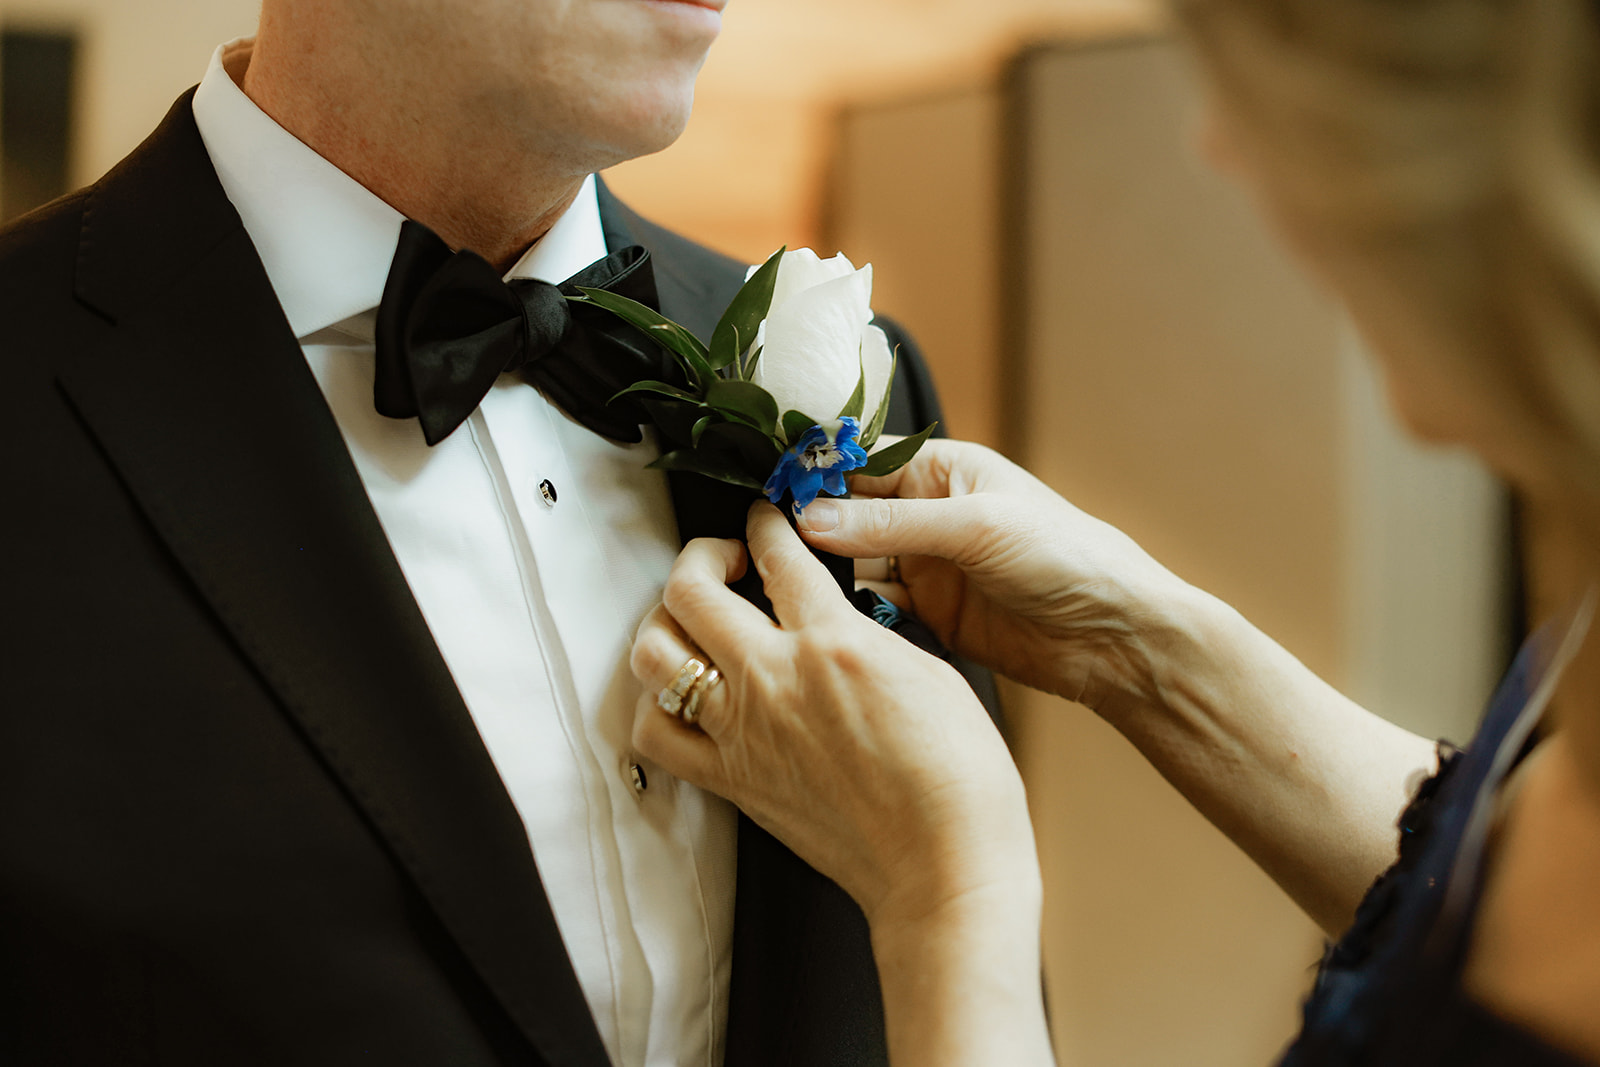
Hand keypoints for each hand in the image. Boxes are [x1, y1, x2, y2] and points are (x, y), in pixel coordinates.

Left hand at [629, 502, 1037, 929]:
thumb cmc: (956, 780)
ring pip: (655, 654)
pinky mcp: (732, 781)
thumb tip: (838, 619)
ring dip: (665, 623)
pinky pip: (657, 736)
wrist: (943, 863)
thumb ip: (868, 635)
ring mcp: (743, 731)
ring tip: (690, 621)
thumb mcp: (929, 672)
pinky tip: (680, 700)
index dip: (766, 523)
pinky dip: (654, 709)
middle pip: (691, 588)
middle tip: (723, 560)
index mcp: (834, 642)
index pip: (777, 553)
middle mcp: (774, 679)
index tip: (765, 521)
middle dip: (701, 554)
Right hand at [798, 438, 1193, 720]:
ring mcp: (924, 566)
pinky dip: (848, 614)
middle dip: (806, 529)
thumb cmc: (1068, 556)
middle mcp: (925, 515)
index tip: (766, 497)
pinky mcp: (928, 616)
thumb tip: (811, 517)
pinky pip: (872, 609)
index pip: (857, 463)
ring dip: (820, 575)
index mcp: (939, 471)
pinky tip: (821, 620)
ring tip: (780, 585)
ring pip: (850, 565)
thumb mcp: (977, 528)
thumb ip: (892, 525)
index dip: (811, 477)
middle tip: (758, 547)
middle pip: (843, 516)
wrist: (1115, 636)